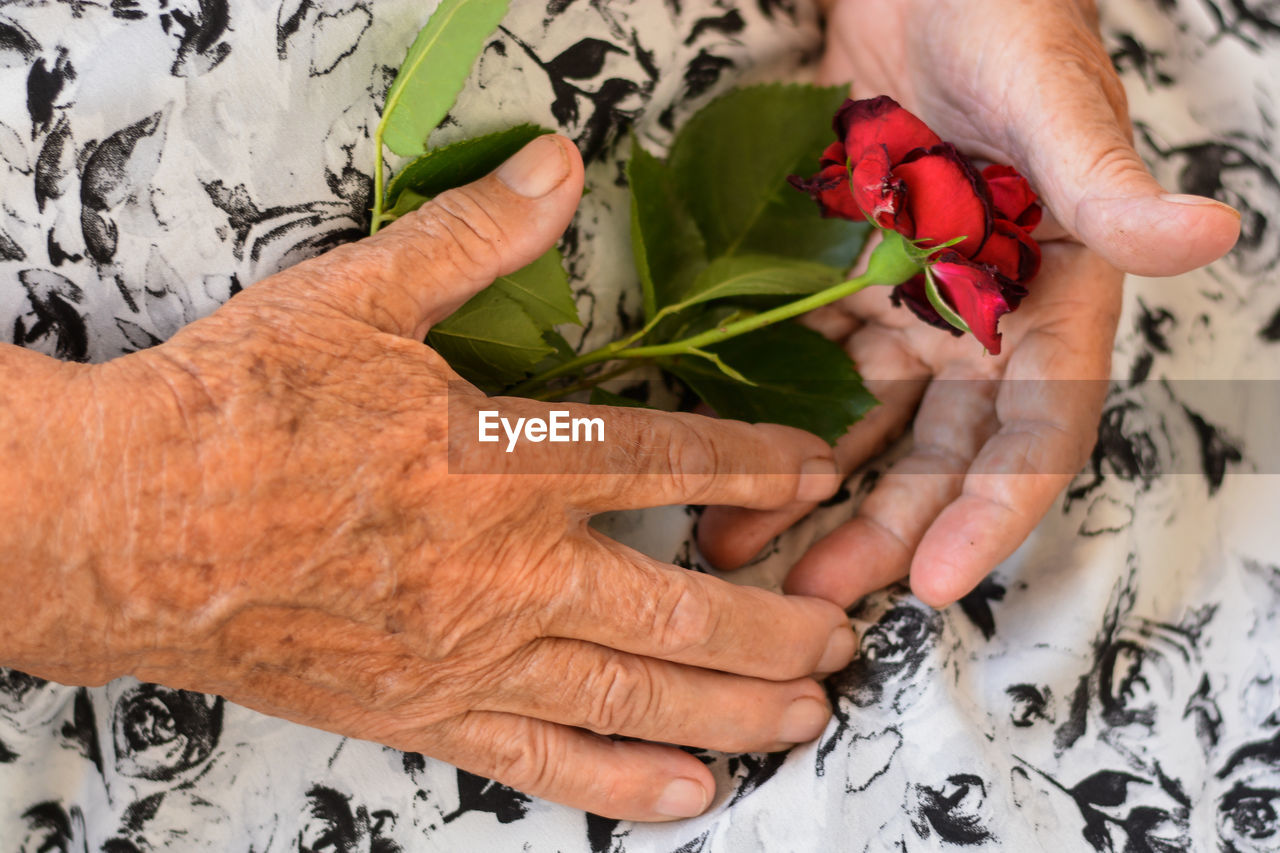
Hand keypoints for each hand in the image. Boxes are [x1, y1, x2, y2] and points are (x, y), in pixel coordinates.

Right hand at [2, 136, 854, 820]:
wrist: (121, 529)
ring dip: (736, 707)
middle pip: (683, 611)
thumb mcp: (355, 296)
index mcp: (500, 462)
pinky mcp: (424, 716)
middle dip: (779, 625)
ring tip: (808, 712)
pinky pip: (545, 761)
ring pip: (637, 696)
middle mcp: (507, 574)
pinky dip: (624, 781)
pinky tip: (690, 795)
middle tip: (846, 631)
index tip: (817, 474)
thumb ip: (472, 239)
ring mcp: (470, 658)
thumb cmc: (237, 409)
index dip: (756, 466)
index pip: (666, 462)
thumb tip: (558, 167)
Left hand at [697, 0, 1239, 607]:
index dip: (992, 516)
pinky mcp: (842, 277)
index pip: (1035, 436)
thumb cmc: (1007, 18)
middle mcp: (980, 323)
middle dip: (878, 532)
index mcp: (1051, 302)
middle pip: (935, 458)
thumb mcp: (1055, 102)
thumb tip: (1205, 232)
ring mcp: (906, 305)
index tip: (933, 582)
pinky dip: (764, 411)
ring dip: (806, 491)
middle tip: (809, 600)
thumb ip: (1105, 181)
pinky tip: (714, 453)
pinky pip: (804, 360)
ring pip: (860, 426)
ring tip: (737, 546)